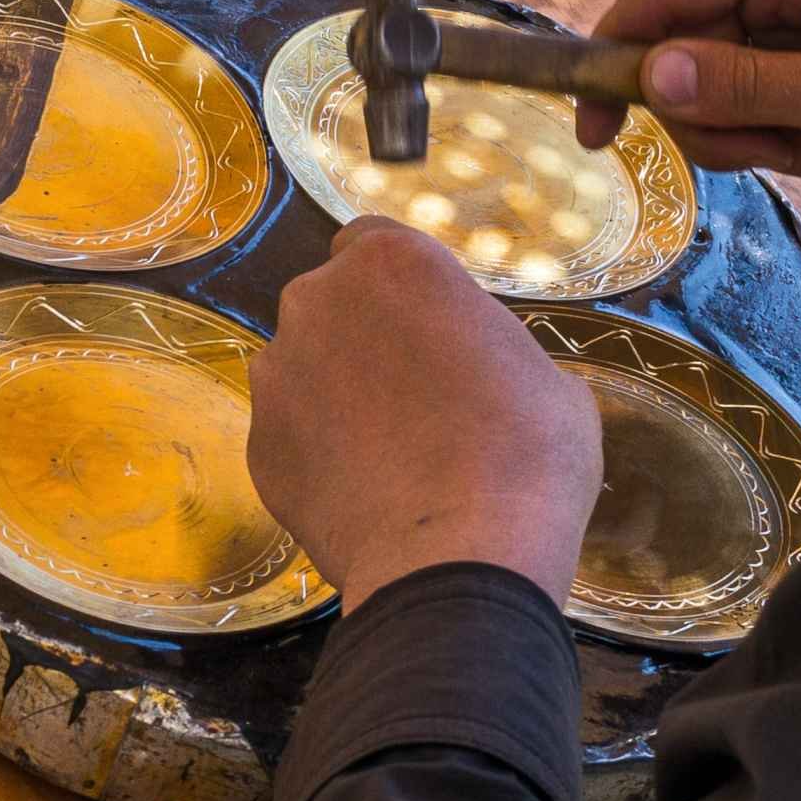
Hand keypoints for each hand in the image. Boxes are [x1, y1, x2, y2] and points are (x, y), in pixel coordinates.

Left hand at [248, 220, 601, 612]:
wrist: (459, 558)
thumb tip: (476, 366)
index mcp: (392, 262)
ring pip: (303, 370)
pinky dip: (317, 455)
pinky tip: (366, 492)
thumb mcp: (543, 376)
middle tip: (414, 394)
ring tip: (390, 453)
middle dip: (362, 337)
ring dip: (335, 395)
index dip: (398, 285)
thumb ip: (487, 345)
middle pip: (331, 303)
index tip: (424, 322)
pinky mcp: (257, 445)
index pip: (371, 242)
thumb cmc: (526, 455)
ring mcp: (277, 375)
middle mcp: (317, 302)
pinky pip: (288, 435)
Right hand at [596, 0, 800, 236]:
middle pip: (683, 57)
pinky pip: (757, 117)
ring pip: (717, 98)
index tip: (595, 133)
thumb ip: (746, 86)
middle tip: (797, 146)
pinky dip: (799, 148)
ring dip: (772, 142)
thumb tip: (649, 75)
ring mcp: (794, 20)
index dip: (617, 59)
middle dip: (731, 120)